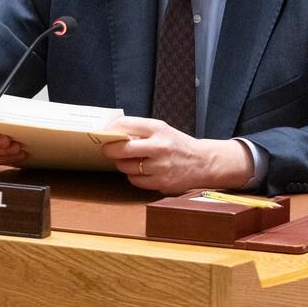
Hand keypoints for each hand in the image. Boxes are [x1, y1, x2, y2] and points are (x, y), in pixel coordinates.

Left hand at [102, 116, 253, 193]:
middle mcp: (160, 146)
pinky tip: (140, 172)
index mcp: (159, 128)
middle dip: (110, 150)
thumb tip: (112, 132)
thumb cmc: (178, 145)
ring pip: (126, 166)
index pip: (126, 124)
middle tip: (106, 150)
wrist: (203, 162)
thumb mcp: (162, 130)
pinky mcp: (161, 182)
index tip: (105, 133)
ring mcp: (160, 166)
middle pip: (122, 148)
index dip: (111, 129)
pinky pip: (135, 180)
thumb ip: (140, 130)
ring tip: (127, 161)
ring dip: (122, 164)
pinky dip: (133, 177)